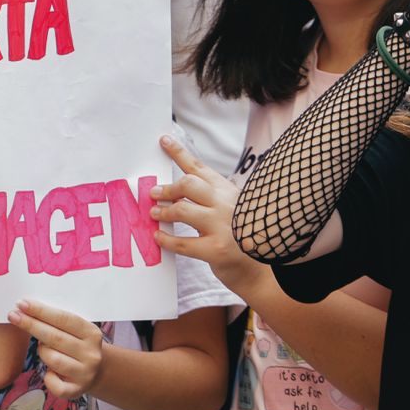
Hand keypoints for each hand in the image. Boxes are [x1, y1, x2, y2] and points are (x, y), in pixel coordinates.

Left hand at [7, 300, 104, 398]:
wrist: (97, 372)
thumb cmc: (76, 345)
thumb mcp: (76, 330)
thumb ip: (57, 321)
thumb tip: (27, 309)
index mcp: (91, 333)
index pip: (64, 319)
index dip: (41, 311)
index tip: (22, 304)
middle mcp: (91, 353)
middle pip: (55, 338)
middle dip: (31, 325)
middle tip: (13, 316)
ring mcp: (85, 373)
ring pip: (53, 359)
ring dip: (42, 351)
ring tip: (43, 348)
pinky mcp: (77, 391)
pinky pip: (55, 386)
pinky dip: (48, 379)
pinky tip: (49, 373)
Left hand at [150, 134, 254, 289]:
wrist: (256, 269)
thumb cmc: (236, 234)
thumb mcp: (227, 207)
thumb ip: (206, 196)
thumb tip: (171, 189)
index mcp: (227, 191)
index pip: (199, 167)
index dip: (179, 152)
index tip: (163, 140)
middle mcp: (225, 204)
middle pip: (189, 184)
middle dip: (167, 188)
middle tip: (153, 193)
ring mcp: (222, 226)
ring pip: (183, 210)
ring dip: (163, 211)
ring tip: (154, 214)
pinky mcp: (216, 250)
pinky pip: (182, 242)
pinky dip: (166, 239)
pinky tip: (158, 236)